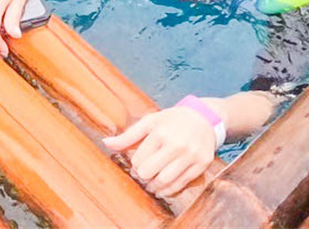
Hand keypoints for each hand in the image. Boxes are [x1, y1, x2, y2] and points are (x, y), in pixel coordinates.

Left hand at [103, 106, 217, 197]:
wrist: (203, 119)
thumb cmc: (172, 120)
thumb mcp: (150, 122)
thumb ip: (128, 135)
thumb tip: (105, 143)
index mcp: (161, 132)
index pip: (139, 160)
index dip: (135, 164)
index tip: (137, 163)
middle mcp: (176, 144)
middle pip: (149, 172)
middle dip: (143, 176)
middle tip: (143, 174)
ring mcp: (190, 155)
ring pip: (165, 181)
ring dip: (154, 186)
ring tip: (151, 183)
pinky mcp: (201, 164)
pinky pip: (181, 184)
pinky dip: (169, 189)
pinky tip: (163, 187)